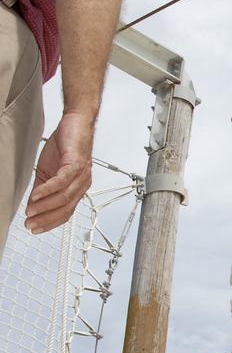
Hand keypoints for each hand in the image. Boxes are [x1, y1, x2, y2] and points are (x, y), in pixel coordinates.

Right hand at [24, 112, 94, 233]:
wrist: (75, 123)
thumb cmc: (65, 146)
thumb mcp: (48, 172)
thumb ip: (41, 190)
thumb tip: (32, 206)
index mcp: (76, 189)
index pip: (65, 213)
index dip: (49, 223)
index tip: (34, 229)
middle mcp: (82, 185)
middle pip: (64, 210)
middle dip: (45, 219)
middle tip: (30, 224)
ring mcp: (81, 175)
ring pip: (63, 198)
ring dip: (45, 207)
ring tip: (30, 211)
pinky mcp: (76, 163)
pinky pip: (62, 181)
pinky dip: (48, 190)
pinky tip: (37, 195)